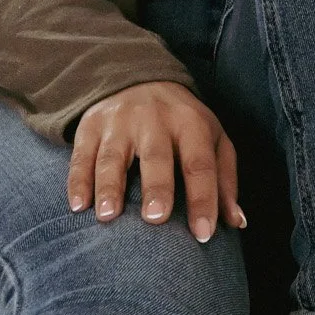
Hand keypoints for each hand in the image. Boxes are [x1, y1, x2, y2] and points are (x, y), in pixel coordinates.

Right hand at [68, 81, 246, 242]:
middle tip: (155, 218)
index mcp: (192, 124)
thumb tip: (236, 222)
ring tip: (107, 216)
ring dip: (109, 186)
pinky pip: (81, 155)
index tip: (203, 234)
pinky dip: (78, 180)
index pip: (200, 164)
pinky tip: (78, 206)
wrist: (139, 79)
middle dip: (157, 187)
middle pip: (157, 157)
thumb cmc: (183, 124)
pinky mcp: (90, 126)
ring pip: (113, 156)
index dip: (204, 199)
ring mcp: (120, 122)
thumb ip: (225, 180)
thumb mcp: (213, 140)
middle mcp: (156, 120)